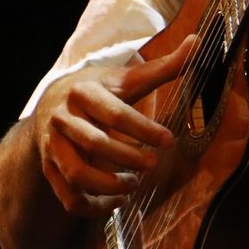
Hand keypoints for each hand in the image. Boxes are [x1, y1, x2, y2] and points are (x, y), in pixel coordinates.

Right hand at [33, 35, 196, 216]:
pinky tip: (118, 200)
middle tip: (154, 165)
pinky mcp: (50, 169)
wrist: (52, 104)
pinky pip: (69, 197)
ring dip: (109, 185)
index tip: (169, 140)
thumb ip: (163, 67)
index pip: (114, 112)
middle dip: (128, 158)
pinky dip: (94, 206)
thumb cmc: (98, 91)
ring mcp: (53, 146)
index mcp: (83, 91)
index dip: (143, 129)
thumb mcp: (126, 78)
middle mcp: (63, 118)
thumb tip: (198, 42)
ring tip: (135, 184)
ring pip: (77, 174)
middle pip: (95, 143)